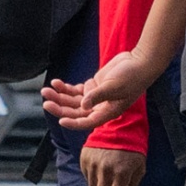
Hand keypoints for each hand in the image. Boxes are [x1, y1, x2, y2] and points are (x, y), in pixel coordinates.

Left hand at [41, 51, 157, 130]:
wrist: (139, 62)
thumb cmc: (131, 77)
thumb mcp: (114, 87)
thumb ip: (97, 96)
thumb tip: (83, 105)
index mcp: (107, 112)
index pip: (87, 122)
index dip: (73, 123)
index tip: (60, 120)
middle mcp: (99, 107)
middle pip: (75, 111)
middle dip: (60, 107)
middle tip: (46, 102)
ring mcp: (95, 97)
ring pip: (72, 101)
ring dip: (59, 97)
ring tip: (45, 90)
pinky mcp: (93, 86)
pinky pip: (75, 90)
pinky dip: (65, 88)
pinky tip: (56, 83)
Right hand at [80, 147, 144, 185]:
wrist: (120, 125)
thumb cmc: (133, 149)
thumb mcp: (139, 169)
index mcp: (121, 173)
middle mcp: (105, 170)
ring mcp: (93, 164)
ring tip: (109, 179)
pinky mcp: (84, 158)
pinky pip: (87, 177)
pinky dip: (94, 178)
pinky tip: (102, 170)